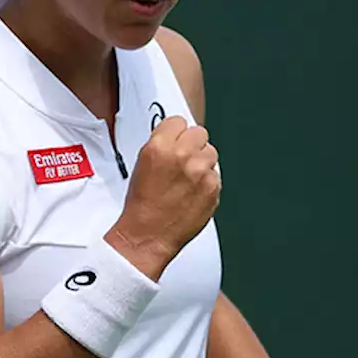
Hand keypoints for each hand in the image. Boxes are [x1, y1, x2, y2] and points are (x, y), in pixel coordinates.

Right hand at [105, 116, 220, 279]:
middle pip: (199, 133)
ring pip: (211, 153)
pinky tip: (193, 193)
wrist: (148, 236)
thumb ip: (162, 146)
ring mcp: (200, 172)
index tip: (176, 141)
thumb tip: (177, 137)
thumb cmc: (142, 205)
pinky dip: (207, 183)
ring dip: (202, 163)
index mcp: (160, 147)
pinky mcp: (213, 188)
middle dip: (193, 145)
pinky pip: (216, 175)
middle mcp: (182, 156)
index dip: (177, 133)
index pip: (179, 121)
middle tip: (184, 161)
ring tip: (188, 180)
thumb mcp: (142, 164)